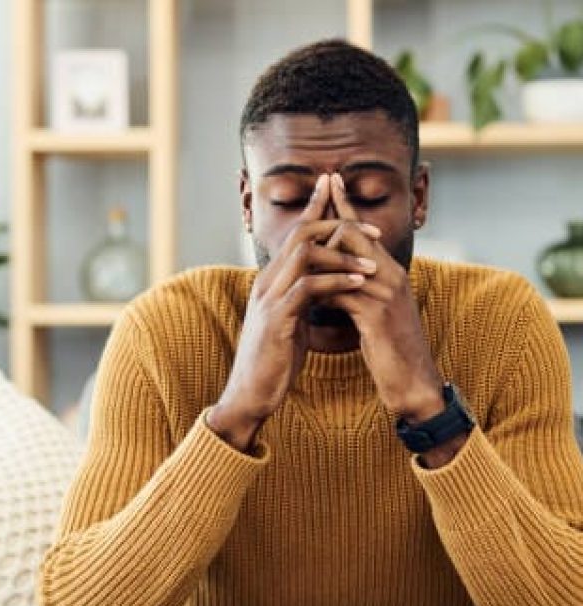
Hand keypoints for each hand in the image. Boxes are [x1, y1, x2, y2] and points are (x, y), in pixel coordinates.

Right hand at [207, 173, 379, 451]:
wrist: (250, 394)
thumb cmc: (273, 361)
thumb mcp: (289, 322)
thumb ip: (301, 300)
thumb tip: (322, 286)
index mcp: (271, 281)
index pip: (295, 234)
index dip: (317, 208)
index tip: (340, 191)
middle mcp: (267, 283)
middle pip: (300, 233)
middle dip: (337, 223)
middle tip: (373, 231)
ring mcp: (269, 300)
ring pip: (304, 255)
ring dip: (342, 254)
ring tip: (372, 262)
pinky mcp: (277, 320)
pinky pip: (308, 288)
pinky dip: (336, 281)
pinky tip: (358, 283)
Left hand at [326, 174, 442, 420]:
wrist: (413, 382)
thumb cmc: (390, 349)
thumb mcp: (373, 314)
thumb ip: (357, 291)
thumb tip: (330, 279)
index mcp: (389, 272)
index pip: (363, 229)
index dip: (345, 204)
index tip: (328, 181)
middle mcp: (391, 275)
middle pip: (353, 233)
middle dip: (326, 224)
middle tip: (307, 217)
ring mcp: (386, 294)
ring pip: (345, 259)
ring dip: (319, 258)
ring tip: (298, 257)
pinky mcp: (377, 316)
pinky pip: (342, 292)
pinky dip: (322, 291)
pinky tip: (308, 295)